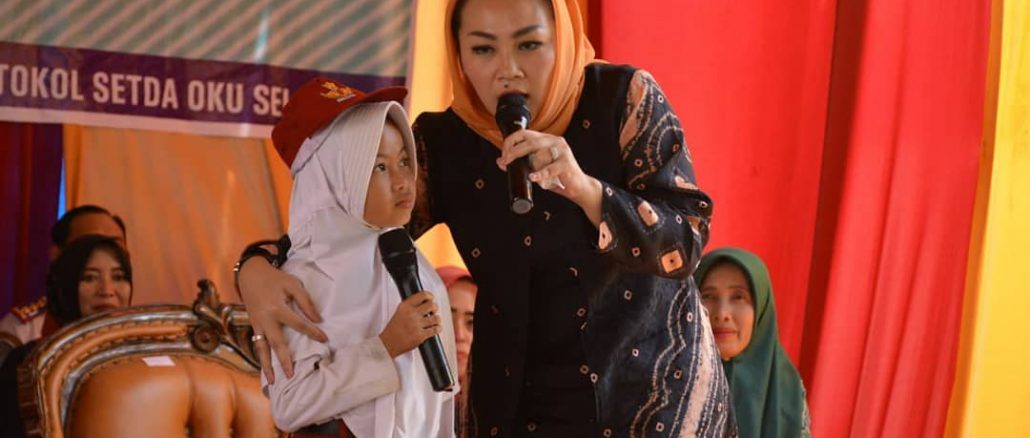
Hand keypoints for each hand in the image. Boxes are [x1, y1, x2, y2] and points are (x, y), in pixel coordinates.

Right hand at [239, 257, 327, 381]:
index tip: (324, 339)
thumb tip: (318, 319)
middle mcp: (265, 319)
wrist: (250, 274)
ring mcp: (257, 324)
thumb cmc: (275, 279)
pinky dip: (261, 357)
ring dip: (267, 365)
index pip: (298, 324)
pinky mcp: (253, 325)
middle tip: (292, 375)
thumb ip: (305, 302)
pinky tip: (266, 369)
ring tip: (273, 381)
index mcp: (277, 308)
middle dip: (284, 360)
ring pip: (262, 348)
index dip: (312, 332)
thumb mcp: (293, 284)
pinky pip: (257, 344)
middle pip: (276, 343)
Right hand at [379, 291, 441, 357]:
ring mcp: (416, 325)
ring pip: (436, 318)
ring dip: (437, 319)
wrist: (388, 344)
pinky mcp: (420, 336)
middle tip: (433, 311)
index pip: (422, 295)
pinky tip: (436, 328)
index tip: (431, 298)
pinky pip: (435, 329)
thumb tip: (426, 302)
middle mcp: (411, 314)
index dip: (430, 296)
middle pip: (431, 305)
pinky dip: (438, 328)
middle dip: (435, 307)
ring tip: (435, 321)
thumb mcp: (399, 312)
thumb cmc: (394, 329)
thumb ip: (411, 306)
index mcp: (405, 306)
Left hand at [497, 129, 603, 223]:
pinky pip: (550, 168)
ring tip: (522, 171)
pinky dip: (540, 174)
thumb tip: (500, 162)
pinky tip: (534, 177)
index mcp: (547, 139)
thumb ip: (524, 163)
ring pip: (539, 152)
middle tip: (505, 161)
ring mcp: (562, 151)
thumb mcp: (538, 167)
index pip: (524, 133)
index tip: (503, 154)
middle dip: (513, 150)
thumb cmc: (558, 176)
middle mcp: (555, 141)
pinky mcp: (566, 164)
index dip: (511, 142)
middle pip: (530, 140)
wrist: (579, 187)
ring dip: (527, 162)